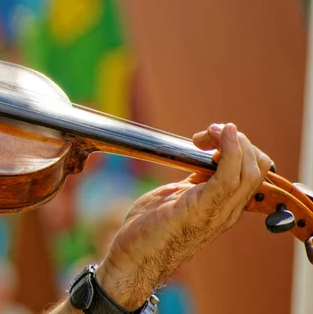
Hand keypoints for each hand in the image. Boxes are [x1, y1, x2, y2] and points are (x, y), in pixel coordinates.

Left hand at [94, 123, 272, 310]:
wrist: (133, 257)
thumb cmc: (148, 228)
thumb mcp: (175, 197)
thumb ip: (192, 181)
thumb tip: (198, 158)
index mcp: (222, 207)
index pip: (252, 172)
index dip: (238, 147)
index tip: (208, 137)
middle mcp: (227, 210)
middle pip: (257, 168)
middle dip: (236, 140)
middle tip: (206, 135)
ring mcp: (218, 211)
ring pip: (250, 170)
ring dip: (232, 142)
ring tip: (209, 134)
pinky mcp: (202, 209)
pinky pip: (229, 176)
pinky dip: (229, 151)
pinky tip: (217, 136)